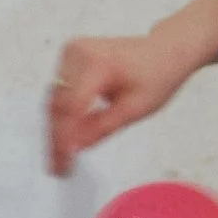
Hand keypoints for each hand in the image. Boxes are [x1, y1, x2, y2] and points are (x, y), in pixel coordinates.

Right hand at [47, 31, 185, 174]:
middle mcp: (79, 52)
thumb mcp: (135, 108)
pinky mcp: (68, 56)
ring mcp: (71, 52)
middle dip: (57, 138)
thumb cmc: (157, 76)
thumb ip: (102, 127)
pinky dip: (62, 114)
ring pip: (54, 100)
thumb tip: (75, 147)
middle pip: (58, 104)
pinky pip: (59, 91)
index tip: (63, 163)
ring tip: (61, 157)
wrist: (163, 51)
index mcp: (99, 63)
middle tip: (58, 167)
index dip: (65, 138)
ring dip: (56, 128)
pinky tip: (66, 136)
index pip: (72, 106)